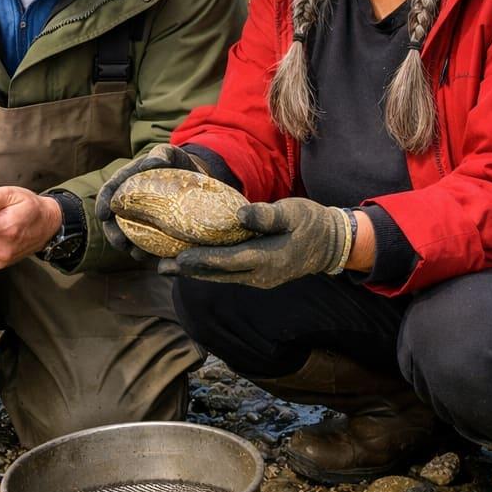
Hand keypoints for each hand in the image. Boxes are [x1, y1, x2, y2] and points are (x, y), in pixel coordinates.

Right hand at [96, 143, 211, 259]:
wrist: (197, 179)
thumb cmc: (179, 164)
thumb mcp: (170, 154)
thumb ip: (160, 155)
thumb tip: (150, 163)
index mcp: (126, 183)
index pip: (109, 192)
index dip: (103, 203)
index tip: (103, 215)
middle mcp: (130, 204)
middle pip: (114, 220)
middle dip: (113, 233)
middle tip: (120, 243)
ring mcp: (141, 220)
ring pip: (130, 236)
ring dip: (130, 247)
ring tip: (138, 254)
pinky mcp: (156, 233)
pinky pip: (149, 246)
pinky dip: (150, 253)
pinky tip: (155, 260)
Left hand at [163, 198, 352, 289]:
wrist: (331, 243)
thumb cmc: (311, 222)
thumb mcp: (292, 212)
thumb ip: (267, 215)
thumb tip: (239, 213)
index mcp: (268, 259)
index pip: (228, 261)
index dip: (202, 259)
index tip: (179, 257)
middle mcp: (260, 275)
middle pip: (218, 274)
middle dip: (189, 270)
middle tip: (161, 266)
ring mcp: (259, 279)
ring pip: (222, 277)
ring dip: (196, 272)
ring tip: (168, 267)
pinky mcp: (259, 276)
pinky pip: (229, 274)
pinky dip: (210, 269)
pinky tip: (193, 263)